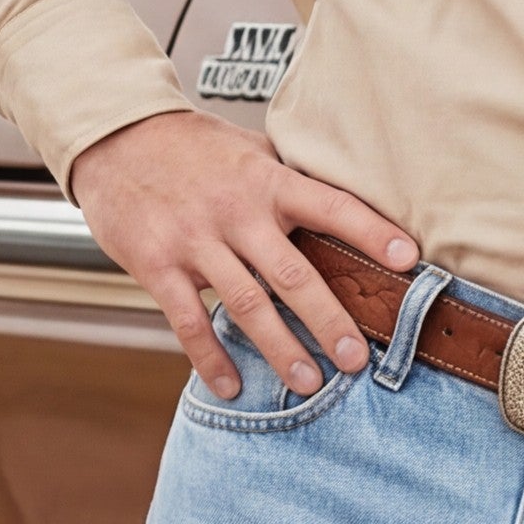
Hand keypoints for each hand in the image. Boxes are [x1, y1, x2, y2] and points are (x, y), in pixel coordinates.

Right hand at [68, 110, 418, 399]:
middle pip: (293, 273)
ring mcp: (195, 240)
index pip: (330, 205)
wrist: (115, 137)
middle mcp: (236, 211)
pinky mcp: (157, 264)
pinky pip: (188, 321)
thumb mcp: (248, 150)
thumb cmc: (192, 148)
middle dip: (329, 320)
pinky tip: (231, 385)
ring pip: (246, 304)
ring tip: (309, 382)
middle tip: (357, 359)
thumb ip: (289, 181)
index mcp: (266, 180)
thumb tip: (345, 211)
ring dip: (281, 348)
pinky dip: (210, 358)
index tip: (407, 260)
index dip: (371, 232)